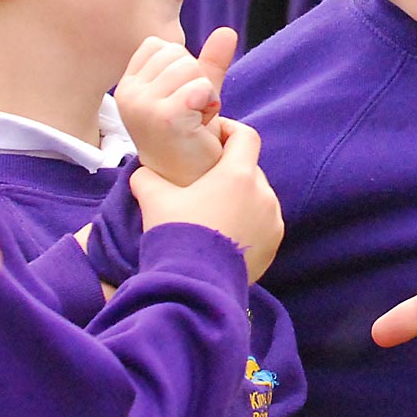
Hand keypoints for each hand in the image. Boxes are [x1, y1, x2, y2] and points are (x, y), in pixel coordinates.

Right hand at [116, 28, 236, 186]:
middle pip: (178, 55)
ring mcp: (141, 106)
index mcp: (129, 84)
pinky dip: (208, 101)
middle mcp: (127, 94)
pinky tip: (200, 122)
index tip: (182, 96)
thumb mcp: (198, 90)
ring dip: (204, 93)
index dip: (183, 66)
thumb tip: (227, 31)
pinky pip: (198, 87)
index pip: (162, 45)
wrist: (191, 178)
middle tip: (191, 111)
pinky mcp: (163, 118)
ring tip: (194, 118)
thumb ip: (210, 61)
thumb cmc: (191, 134)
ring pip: (191, 69)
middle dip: (196, 79)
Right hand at [129, 118, 283, 282]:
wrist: (194, 286)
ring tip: (214, 214)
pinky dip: (249, 223)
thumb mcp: (155, 201)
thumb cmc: (177, 235)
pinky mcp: (274, 243)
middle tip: (206, 184)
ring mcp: (272, 219)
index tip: (215, 136)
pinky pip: (264, 223)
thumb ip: (148, 179)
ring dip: (240, 200)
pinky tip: (226, 236)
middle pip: (250, 170)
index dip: (230, 131)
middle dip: (230, 173)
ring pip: (258, 198)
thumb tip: (142, 172)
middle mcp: (263, 193)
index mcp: (238, 174)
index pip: (246, 137)